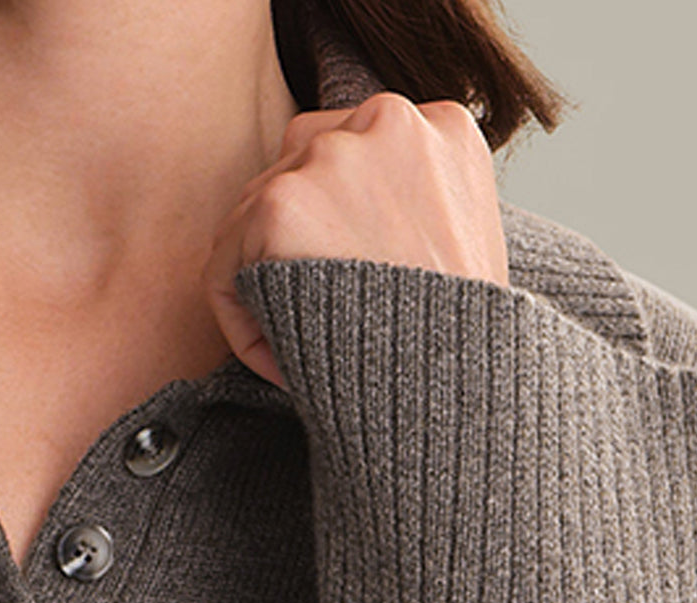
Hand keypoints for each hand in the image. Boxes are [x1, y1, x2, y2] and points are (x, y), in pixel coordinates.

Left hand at [202, 91, 508, 387]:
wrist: (454, 387)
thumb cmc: (465, 341)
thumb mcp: (471, 244)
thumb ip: (422, 205)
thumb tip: (363, 219)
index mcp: (443, 126)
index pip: (359, 147)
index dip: (343, 219)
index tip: (346, 277)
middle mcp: (387, 120)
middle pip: (300, 161)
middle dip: (298, 237)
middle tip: (313, 310)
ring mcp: (330, 157)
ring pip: (255, 207)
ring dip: (264, 275)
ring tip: (297, 341)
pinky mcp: (280, 206)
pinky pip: (224, 262)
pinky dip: (237, 315)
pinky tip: (275, 358)